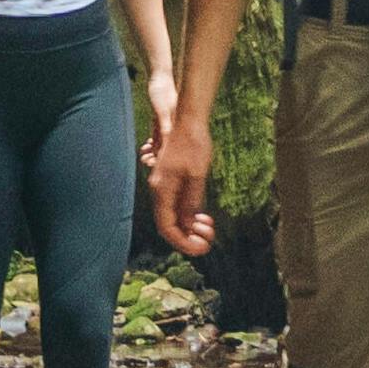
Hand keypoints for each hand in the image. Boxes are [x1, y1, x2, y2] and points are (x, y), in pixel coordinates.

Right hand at [142, 108, 213, 253]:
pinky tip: (203, 215)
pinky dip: (189, 213)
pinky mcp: (171, 180)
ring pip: (172, 215)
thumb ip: (191, 202)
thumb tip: (189, 226)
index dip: (183, 243)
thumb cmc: (194, 144)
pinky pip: (176, 204)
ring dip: (190, 226)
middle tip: (209, 238)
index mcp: (162, 191)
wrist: (189, 119)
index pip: (167, 228)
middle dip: (188, 236)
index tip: (202, 248)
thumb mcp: (197, 176)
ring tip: (209, 227)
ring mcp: (164, 185)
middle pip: (168, 224)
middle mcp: (159, 190)